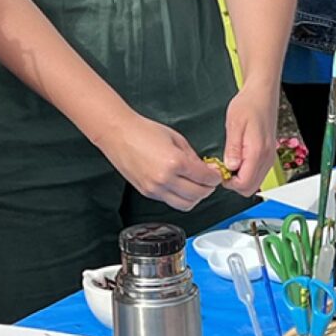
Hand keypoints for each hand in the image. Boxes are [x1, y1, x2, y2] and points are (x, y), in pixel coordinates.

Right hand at [98, 114, 222, 210]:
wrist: (119, 134)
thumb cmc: (144, 131)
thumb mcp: (177, 139)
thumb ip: (194, 157)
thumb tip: (206, 169)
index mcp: (175, 162)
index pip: (205, 179)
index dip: (216, 177)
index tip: (217, 174)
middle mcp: (165, 179)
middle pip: (198, 195)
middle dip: (208, 188)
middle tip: (210, 181)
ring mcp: (155, 188)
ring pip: (185, 204)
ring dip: (195, 197)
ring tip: (197, 186)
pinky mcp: (147, 193)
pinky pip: (170, 201)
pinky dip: (180, 197)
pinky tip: (181, 187)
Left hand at [221, 85, 278, 195]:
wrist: (262, 94)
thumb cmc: (249, 105)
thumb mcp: (235, 124)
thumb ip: (233, 149)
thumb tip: (229, 167)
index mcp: (257, 151)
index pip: (244, 184)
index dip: (228, 182)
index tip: (220, 170)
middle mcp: (266, 158)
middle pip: (250, 188)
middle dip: (234, 183)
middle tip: (223, 167)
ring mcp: (269, 158)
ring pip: (254, 183)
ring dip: (240, 178)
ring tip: (230, 161)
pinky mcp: (268, 155)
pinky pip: (257, 174)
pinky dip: (246, 172)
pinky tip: (237, 159)